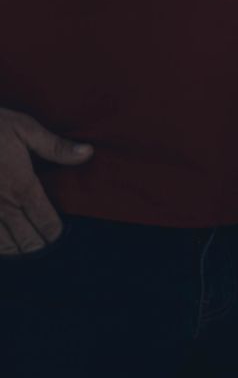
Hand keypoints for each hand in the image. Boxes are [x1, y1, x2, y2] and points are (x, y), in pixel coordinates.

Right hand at [0, 109, 92, 254]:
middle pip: (25, 240)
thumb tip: (88, 152)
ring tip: (22, 248)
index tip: (57, 234)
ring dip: (13, 249)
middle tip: (42, 245)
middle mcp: (1, 205)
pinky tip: (1, 242)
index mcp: (22, 186)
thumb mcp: (25, 129)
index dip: (54, 232)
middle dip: (36, 245)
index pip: (45, 222)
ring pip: (0, 245)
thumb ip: (56, 147)